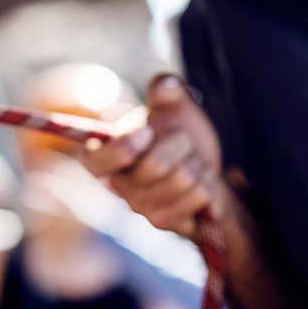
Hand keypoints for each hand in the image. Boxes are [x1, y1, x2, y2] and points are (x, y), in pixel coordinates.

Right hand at [80, 74, 226, 238]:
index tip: (149, 130)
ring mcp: (141, 207)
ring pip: (183, 181)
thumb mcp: (172, 105)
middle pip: (154, 166)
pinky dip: (210, 185)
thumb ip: (166, 89)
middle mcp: (117, 185)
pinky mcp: (168, 223)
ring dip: (199, 165)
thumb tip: (166, 85)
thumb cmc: (178, 132)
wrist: (202, 167)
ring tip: (194, 162)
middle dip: (181, 144)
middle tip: (185, 141)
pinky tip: (204, 183)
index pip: (97, 160)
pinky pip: (199, 199)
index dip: (125, 147)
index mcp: (104, 155)